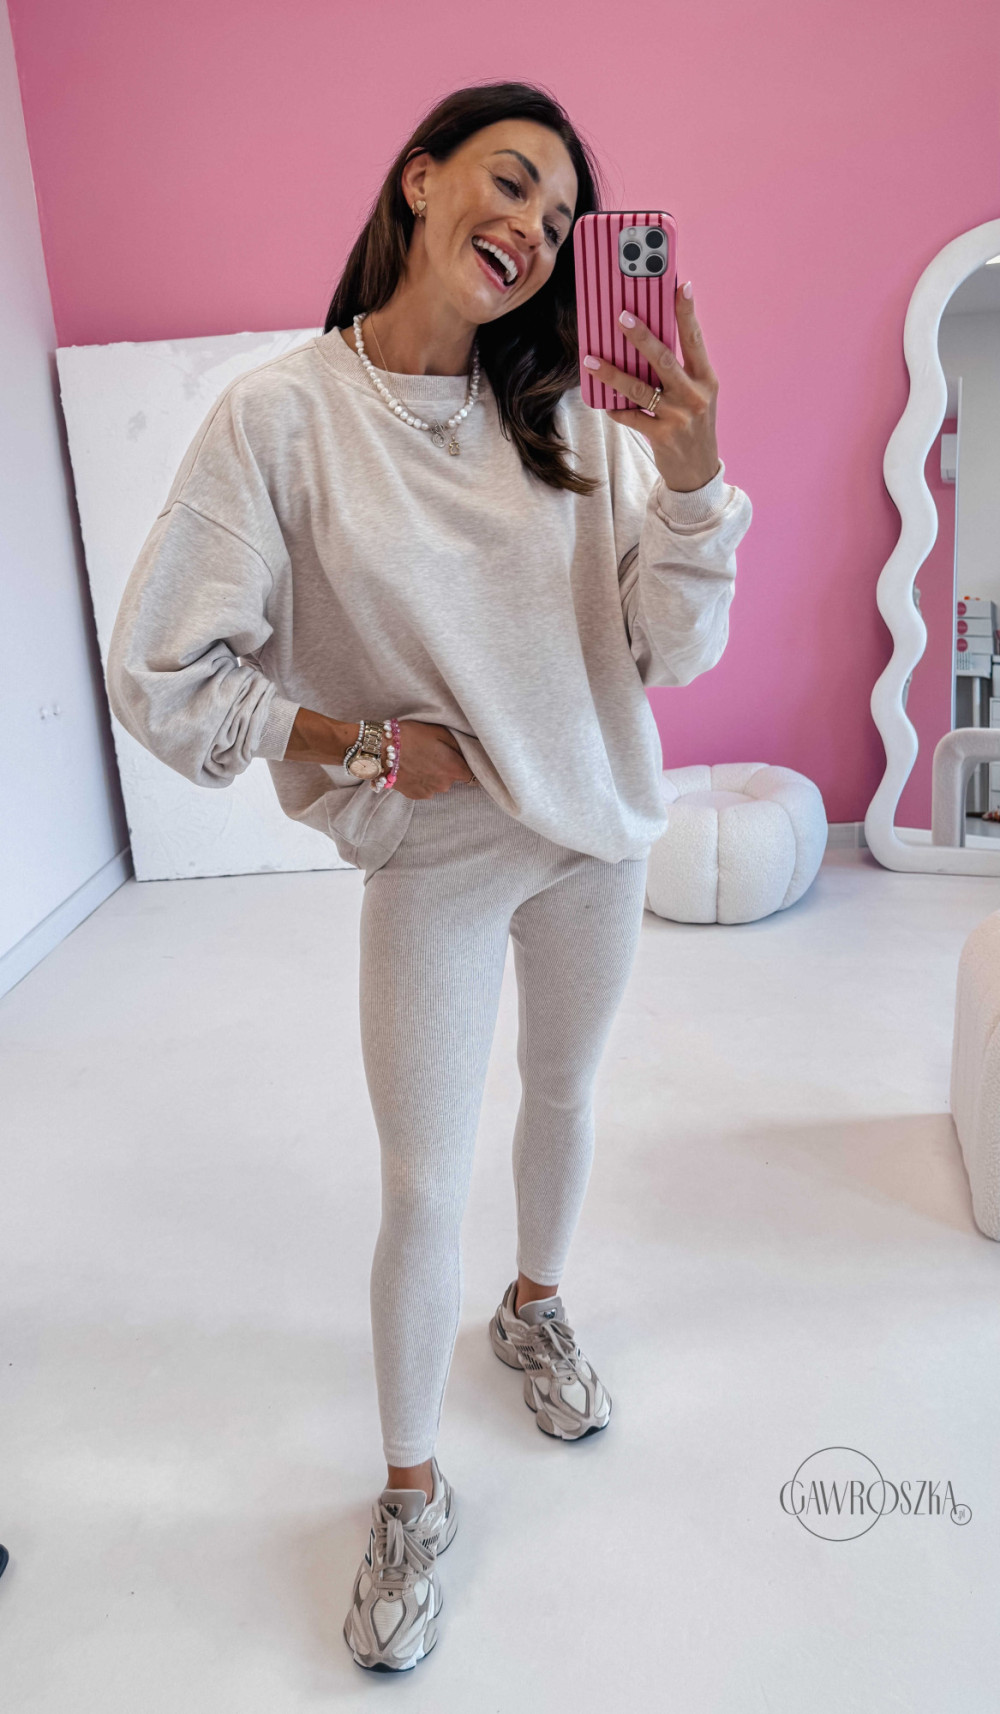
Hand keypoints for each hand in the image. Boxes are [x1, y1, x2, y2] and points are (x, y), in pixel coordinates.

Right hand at [385, 720, 475, 798]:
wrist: (380, 749)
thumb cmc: (411, 736)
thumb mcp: (439, 732)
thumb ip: (458, 745)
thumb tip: (468, 753)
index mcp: (453, 769)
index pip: (472, 775)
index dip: (466, 766)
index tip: (459, 759)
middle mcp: (444, 785)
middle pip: (453, 779)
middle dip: (446, 768)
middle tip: (432, 754)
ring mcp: (429, 792)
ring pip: (437, 784)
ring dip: (432, 775)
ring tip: (419, 760)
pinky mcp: (415, 795)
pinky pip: (424, 788)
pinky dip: (420, 780)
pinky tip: (411, 768)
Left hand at [583, 280, 719, 492]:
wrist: (699, 472)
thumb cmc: (695, 425)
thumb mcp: (699, 394)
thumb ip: (682, 370)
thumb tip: (649, 338)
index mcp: (706, 379)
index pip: (695, 339)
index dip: (687, 312)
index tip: (680, 285)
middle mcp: (694, 395)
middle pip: (664, 360)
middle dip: (641, 337)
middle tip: (621, 317)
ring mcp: (678, 417)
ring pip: (640, 390)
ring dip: (613, 374)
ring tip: (591, 361)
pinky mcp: (662, 437)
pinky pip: (631, 418)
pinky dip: (615, 409)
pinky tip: (603, 401)